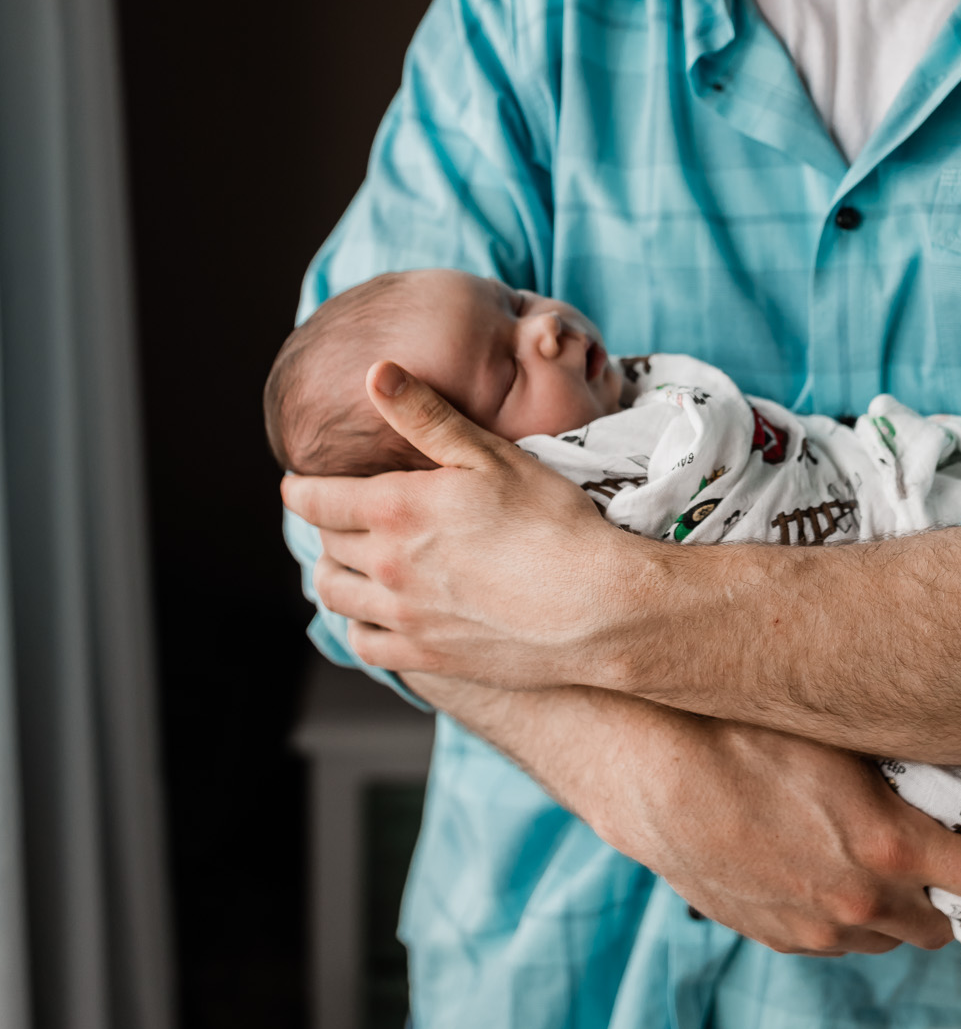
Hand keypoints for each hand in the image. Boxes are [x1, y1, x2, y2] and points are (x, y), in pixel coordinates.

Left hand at [282, 362, 636, 685]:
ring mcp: (403, 616)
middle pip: (324, 544)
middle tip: (333, 515)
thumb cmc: (551, 522)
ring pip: (335, 595)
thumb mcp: (489, 454)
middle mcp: (386, 565)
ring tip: (346, 561)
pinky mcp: (425, 655)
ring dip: (333, 574)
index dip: (301, 488)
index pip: (315, 498)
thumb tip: (376, 373)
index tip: (297, 484)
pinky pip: (364, 643)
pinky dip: (358, 624)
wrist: (595, 605)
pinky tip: (375, 611)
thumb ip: (425, 416)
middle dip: (323, 526)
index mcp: (395, 508)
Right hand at [407, 672, 960, 955]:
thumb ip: (901, 759)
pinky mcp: (769, 934)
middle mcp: (860, 900)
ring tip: (898, 862)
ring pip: (887, 932)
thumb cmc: (739, 725)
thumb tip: (955, 742)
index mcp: (891, 848)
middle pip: (943, 918)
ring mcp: (812, 926)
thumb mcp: (838, 730)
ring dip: (903, 904)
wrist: (641, 764)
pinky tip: (835, 869)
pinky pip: (833, 935)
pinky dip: (850, 911)